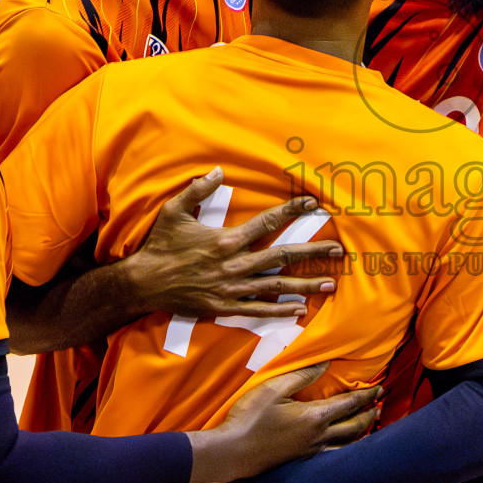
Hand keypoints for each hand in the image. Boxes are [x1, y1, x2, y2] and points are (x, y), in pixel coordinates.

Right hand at [118, 167, 345, 318]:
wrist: (143, 283)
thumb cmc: (160, 245)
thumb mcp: (174, 211)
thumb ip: (198, 190)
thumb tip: (218, 171)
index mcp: (227, 239)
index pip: (268, 222)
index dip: (293, 211)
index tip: (314, 204)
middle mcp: (235, 264)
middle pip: (283, 256)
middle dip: (313, 252)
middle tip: (338, 250)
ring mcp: (232, 288)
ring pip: (277, 286)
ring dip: (305, 285)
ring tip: (330, 283)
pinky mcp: (225, 307)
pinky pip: (258, 310)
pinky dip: (279, 311)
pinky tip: (299, 310)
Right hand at [190, 362, 380, 482]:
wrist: (233, 452)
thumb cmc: (251, 417)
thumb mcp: (274, 389)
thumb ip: (302, 376)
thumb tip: (325, 364)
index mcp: (315, 417)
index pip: (349, 404)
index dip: (366, 396)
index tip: (379, 389)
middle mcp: (319, 436)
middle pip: (353, 426)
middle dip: (369, 414)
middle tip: (380, 405)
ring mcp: (312, 451)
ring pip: (346, 443)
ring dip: (362, 432)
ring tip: (370, 424)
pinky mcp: (302, 460)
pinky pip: (334, 453)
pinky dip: (346, 447)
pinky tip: (344, 445)